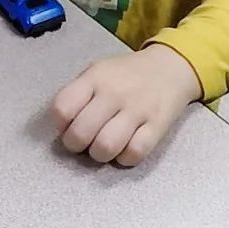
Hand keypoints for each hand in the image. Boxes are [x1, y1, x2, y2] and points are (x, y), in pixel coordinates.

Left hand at [51, 44, 201, 166]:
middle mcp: (114, 93)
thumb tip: (63, 126)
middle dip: (75, 145)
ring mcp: (137, 110)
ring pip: (106, 146)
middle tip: (81, 143)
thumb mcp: (98, 71)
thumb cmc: (125, 74)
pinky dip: (124, 159)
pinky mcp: (158, 126)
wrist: (169, 68)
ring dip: (98, 155)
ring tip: (100, 148)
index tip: (66, 126)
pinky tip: (123, 150)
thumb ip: (79, 94)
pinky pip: (135, 153)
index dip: (59, 124)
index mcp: (95, 78)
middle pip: (81, 132)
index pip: (62, 108)